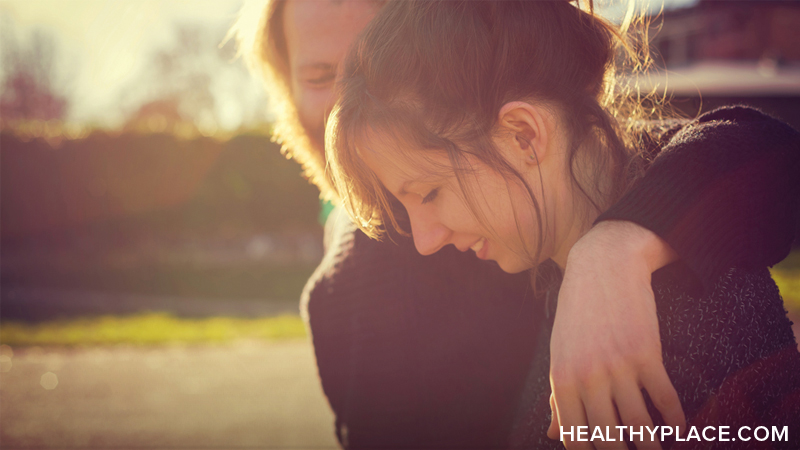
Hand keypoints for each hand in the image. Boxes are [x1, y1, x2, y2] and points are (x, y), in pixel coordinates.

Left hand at [546, 221, 685, 449]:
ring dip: (652, 446)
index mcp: (562, 379)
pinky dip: (675, 419)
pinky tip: (680, 429)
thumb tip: (553, 435)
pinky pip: (664, 399)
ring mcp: (618, 366)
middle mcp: (588, 377)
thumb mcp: (561, 353)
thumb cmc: (578, 312)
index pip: (575, 436)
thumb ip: (558, 397)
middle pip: (608, 437)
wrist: (604, 265)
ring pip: (639, 425)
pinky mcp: (647, 354)